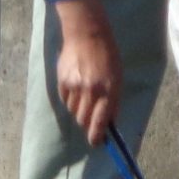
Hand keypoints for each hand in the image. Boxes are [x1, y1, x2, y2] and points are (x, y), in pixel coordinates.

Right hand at [50, 0, 121, 146]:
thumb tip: (107, 123)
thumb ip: (112, 101)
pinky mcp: (62, 82)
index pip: (100, 122)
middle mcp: (90, 91)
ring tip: (85, 96)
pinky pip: (65, 101)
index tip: (96, 143)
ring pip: (74, 112)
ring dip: (79, 110)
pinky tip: (76, 87)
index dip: (96, 137)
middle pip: (83, 121)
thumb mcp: (117, 79)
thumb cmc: (107, 57)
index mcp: (108, 91)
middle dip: (87, 124)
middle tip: (91, 120)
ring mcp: (74, 87)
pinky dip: (70, 100)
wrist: (87, 34)